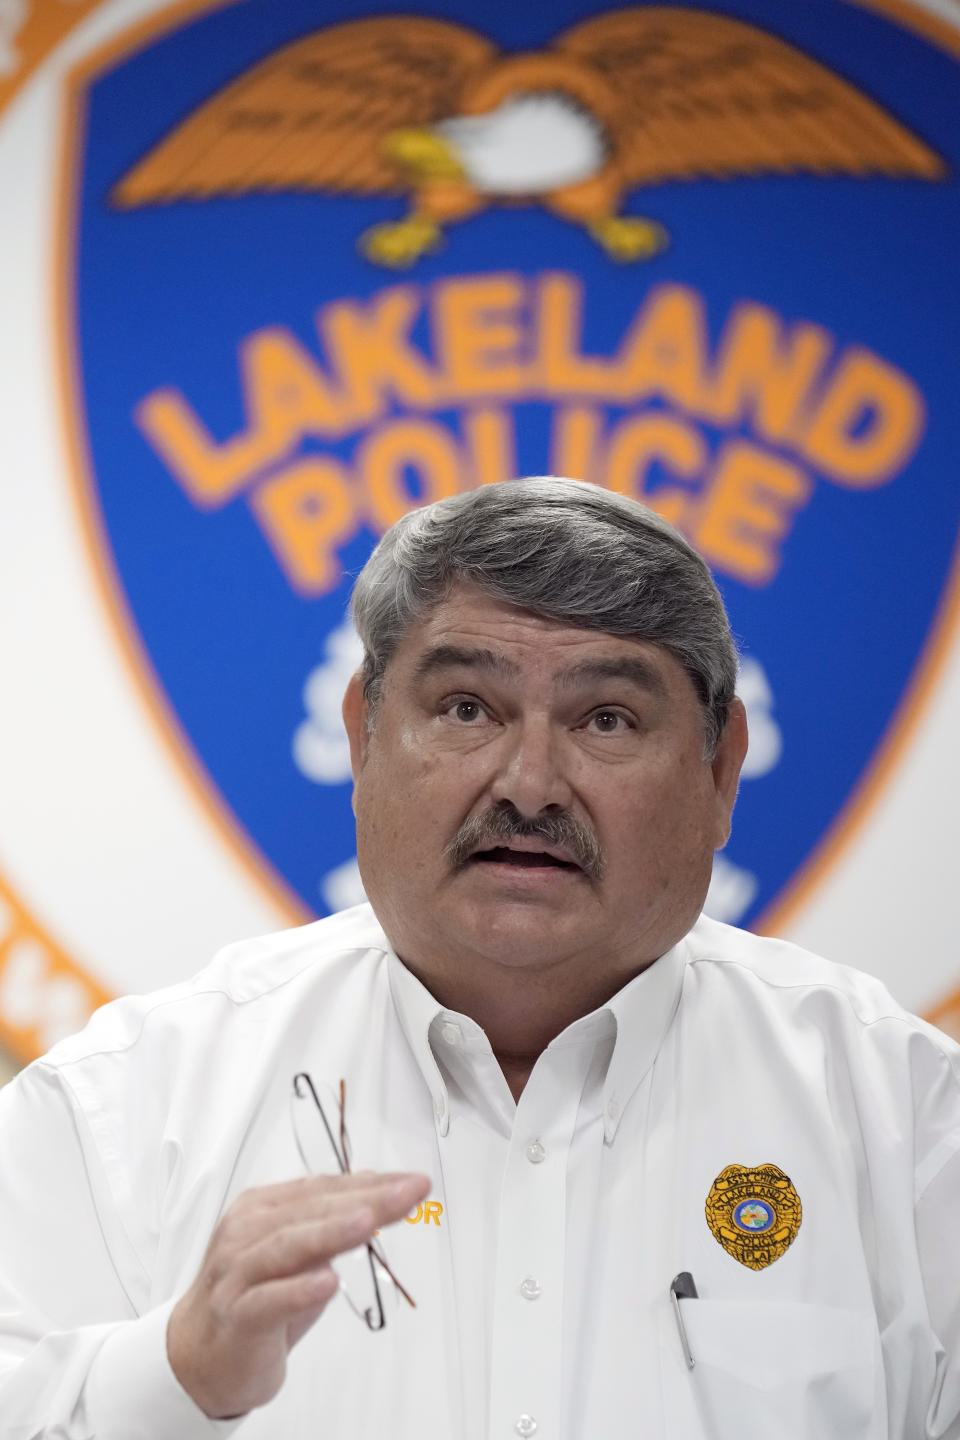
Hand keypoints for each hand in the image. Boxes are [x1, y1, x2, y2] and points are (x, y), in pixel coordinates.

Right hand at [166, 1170, 430, 1418]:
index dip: (371, 1183)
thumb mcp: (296, 1254)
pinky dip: (298, 1291)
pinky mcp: (236, 1315)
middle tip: (409, 1191)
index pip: (324, 1189)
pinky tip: (328, 1283)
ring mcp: (237, 1273)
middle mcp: (246, 1232)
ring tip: (369, 1220)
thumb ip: (329, 1221)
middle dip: (366, 1199)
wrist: (198, 1357)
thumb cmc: (254, 1297)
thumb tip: (376, 1187)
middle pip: (312, 1210)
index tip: (412, 1182)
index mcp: (262, 1209)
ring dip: (331, 1231)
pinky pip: (268, 1301)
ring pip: (288, 1245)